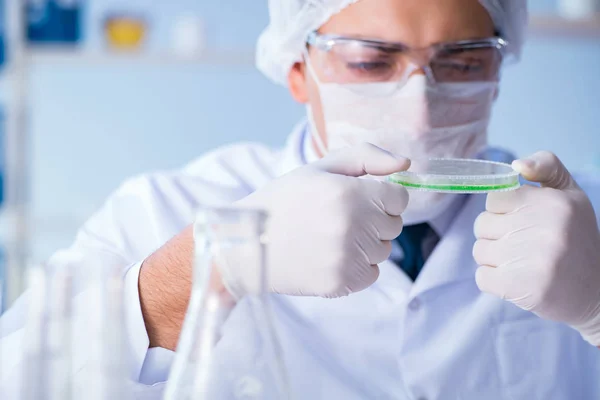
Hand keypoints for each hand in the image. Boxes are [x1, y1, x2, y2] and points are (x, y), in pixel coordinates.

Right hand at [225, 143, 409, 298]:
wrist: (246, 244)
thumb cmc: (283, 202)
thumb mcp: (320, 169)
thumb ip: (366, 157)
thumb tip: (405, 165)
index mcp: (348, 193)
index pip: (399, 199)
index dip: (381, 197)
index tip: (358, 199)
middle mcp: (352, 226)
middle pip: (393, 225)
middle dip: (374, 220)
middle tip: (338, 218)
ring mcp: (346, 258)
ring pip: (383, 251)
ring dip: (365, 244)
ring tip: (329, 237)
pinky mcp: (341, 283)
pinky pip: (371, 274)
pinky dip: (356, 267)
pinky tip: (329, 257)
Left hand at [474, 151, 599, 345]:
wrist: (597, 292)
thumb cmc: (576, 238)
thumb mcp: (570, 195)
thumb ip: (547, 167)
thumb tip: (516, 165)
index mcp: (553, 202)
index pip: (494, 198)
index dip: (502, 211)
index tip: (520, 221)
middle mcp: (544, 228)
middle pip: (482, 224)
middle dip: (496, 235)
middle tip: (523, 245)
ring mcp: (532, 260)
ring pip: (479, 251)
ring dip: (494, 259)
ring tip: (522, 263)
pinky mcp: (520, 287)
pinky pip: (481, 277)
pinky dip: (493, 281)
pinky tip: (517, 280)